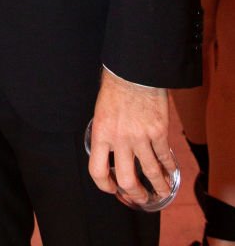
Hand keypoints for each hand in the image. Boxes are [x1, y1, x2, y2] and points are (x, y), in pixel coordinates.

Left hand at [88, 68, 172, 204]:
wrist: (134, 70)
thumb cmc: (116, 88)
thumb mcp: (101, 112)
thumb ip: (106, 133)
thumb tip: (111, 152)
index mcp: (101, 133)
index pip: (97, 170)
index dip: (104, 185)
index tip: (112, 188)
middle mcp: (120, 139)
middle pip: (126, 179)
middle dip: (135, 193)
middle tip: (140, 197)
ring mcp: (140, 136)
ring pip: (151, 173)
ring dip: (158, 187)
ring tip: (162, 191)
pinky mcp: (159, 131)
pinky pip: (165, 157)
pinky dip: (170, 167)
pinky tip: (171, 172)